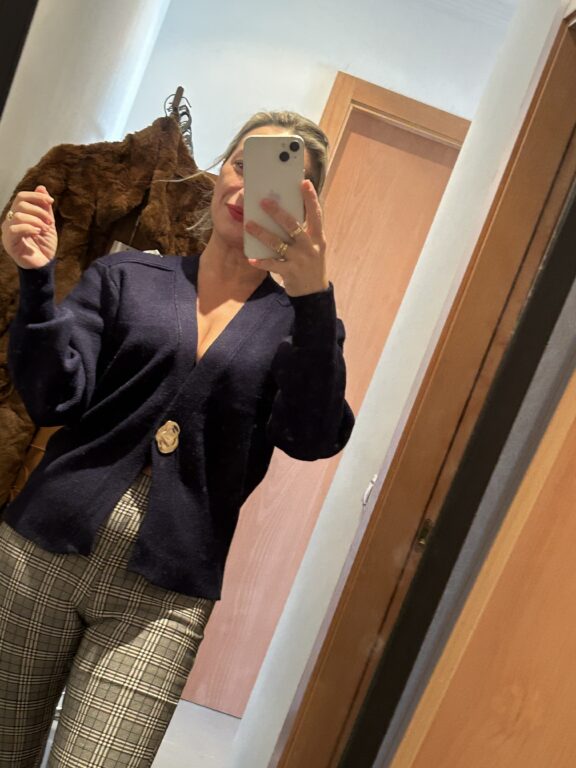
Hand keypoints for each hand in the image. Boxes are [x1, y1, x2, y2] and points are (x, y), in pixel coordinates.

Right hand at [1, 185, 57, 268]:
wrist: (45, 265)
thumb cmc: (45, 245)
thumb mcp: (48, 223)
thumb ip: (44, 207)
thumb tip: (41, 187)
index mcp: (18, 215)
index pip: (22, 197)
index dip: (36, 196)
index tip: (51, 201)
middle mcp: (10, 221)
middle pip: (21, 203)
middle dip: (39, 210)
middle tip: (50, 221)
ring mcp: (8, 232)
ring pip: (19, 215)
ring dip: (36, 220)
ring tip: (45, 229)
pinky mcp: (9, 243)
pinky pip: (15, 229)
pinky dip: (30, 228)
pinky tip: (38, 232)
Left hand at [244, 180, 328, 296]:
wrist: (314, 293)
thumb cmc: (311, 265)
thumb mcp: (314, 247)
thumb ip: (304, 232)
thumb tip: (285, 214)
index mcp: (318, 238)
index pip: (316, 214)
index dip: (311, 198)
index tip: (304, 182)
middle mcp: (310, 247)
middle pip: (293, 226)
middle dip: (278, 213)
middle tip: (263, 201)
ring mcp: (300, 260)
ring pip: (279, 244)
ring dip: (262, 233)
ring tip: (249, 225)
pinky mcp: (291, 273)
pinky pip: (273, 265)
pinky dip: (261, 262)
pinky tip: (251, 259)